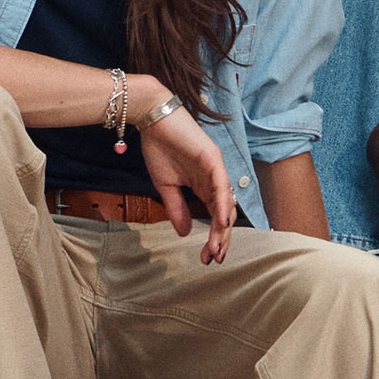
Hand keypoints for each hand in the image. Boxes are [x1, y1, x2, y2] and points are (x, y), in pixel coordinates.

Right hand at [135, 92, 235, 265]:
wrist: (152, 118)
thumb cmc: (159, 147)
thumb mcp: (166, 186)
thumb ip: (177, 208)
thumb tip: (185, 233)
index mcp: (204, 186)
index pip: (215, 217)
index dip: (213, 238)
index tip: (206, 259)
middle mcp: (214, 179)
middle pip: (225, 214)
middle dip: (221, 238)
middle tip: (215, 259)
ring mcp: (216, 168)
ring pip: (226, 203)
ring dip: (223, 227)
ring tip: (218, 248)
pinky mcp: (213, 157)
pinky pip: (221, 184)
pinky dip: (223, 203)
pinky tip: (223, 221)